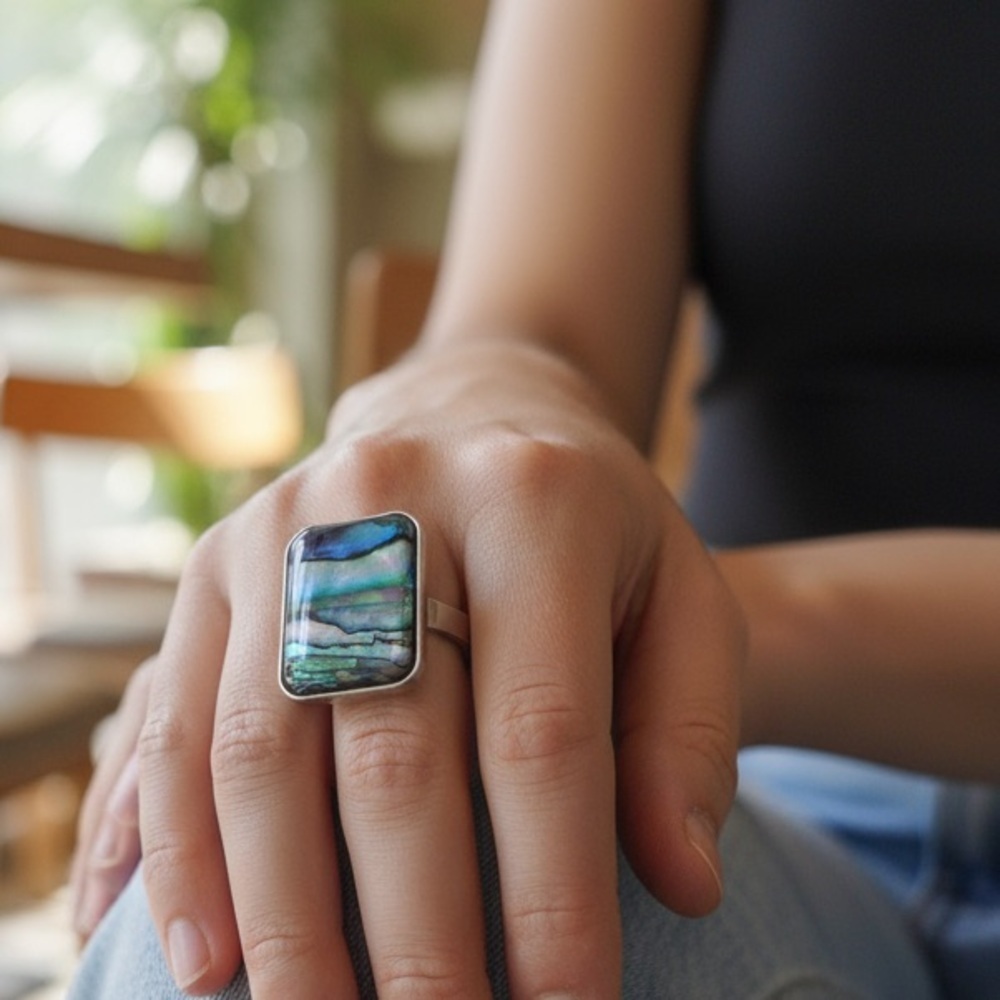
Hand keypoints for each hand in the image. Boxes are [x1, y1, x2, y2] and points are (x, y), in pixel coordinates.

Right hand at [72, 340, 742, 997]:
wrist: (471, 411)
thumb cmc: (592, 524)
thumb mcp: (681, 597)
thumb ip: (687, 731)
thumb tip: (682, 886)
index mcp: (536, 503)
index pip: (542, 730)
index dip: (551, 891)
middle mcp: (391, 501)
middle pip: (391, 749)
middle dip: (411, 933)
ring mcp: (282, 528)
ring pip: (259, 746)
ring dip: (276, 914)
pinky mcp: (212, 562)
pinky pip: (173, 716)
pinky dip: (174, 844)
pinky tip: (193, 948)